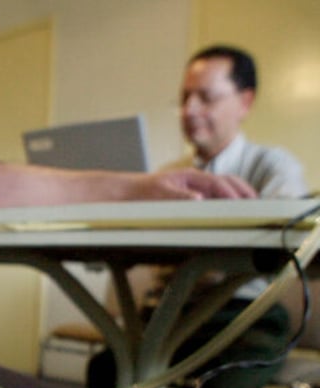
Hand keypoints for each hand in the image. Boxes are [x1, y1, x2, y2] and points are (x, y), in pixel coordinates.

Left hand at [137, 168, 256, 199]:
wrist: (129, 193)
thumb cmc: (143, 192)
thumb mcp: (160, 194)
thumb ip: (179, 196)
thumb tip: (199, 198)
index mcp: (190, 176)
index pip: (217, 182)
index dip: (231, 193)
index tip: (241, 203)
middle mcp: (196, 180)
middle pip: (227, 181)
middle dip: (243, 190)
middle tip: (257, 202)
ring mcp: (195, 187)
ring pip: (223, 188)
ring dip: (238, 195)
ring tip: (252, 206)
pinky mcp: (193, 196)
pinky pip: (215, 197)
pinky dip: (227, 201)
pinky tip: (233, 210)